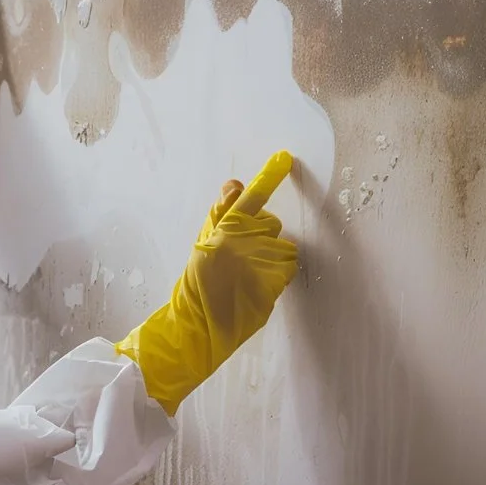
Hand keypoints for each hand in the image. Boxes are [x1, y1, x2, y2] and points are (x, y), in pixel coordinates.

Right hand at [116, 152, 299, 414]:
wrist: (200, 325)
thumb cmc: (197, 285)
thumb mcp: (202, 243)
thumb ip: (220, 214)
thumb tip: (235, 184)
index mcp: (224, 231)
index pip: (249, 199)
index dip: (267, 178)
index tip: (283, 159)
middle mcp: (245, 243)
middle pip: (270, 223)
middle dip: (261, 233)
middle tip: (243, 253)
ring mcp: (262, 262)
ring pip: (281, 243)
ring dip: (270, 252)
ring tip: (250, 271)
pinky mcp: (274, 280)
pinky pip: (288, 263)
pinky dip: (279, 269)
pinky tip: (261, 280)